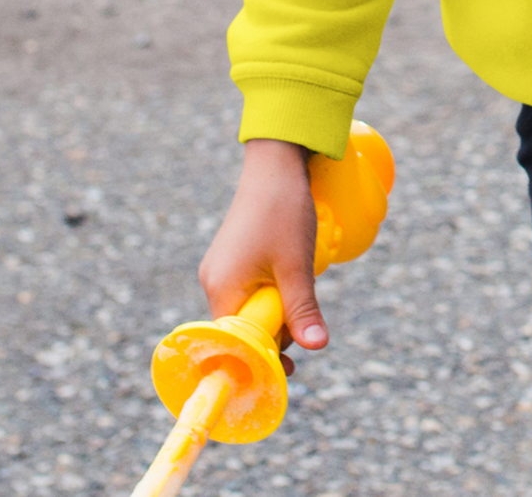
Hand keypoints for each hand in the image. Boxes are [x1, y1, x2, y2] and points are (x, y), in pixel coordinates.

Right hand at [198, 138, 325, 374]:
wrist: (276, 163)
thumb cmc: (284, 210)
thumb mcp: (297, 264)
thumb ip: (302, 309)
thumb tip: (317, 347)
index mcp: (222, 290)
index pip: (236, 344)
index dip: (263, 358)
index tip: (290, 368)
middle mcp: (214, 283)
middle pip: (244, 329)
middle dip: (275, 332)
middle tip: (305, 324)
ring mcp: (221, 269)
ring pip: (250, 308)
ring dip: (276, 308)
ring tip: (299, 284)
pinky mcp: (231, 258)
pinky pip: (250, 290)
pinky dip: (271, 291)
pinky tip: (289, 273)